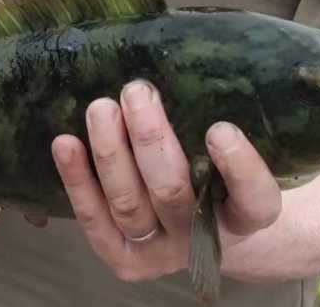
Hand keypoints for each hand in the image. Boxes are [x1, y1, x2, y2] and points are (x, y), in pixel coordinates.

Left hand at [51, 80, 282, 281]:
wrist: (210, 226)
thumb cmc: (223, 173)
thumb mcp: (237, 151)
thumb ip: (221, 124)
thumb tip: (185, 61)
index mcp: (247, 217)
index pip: (254, 201)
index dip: (239, 169)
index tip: (220, 129)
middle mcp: (205, 240)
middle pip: (174, 194)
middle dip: (150, 141)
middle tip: (137, 92)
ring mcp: (161, 253)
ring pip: (129, 206)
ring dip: (110, 154)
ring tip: (101, 109)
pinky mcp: (124, 258)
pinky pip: (95, 221)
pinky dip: (78, 181)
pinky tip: (65, 144)